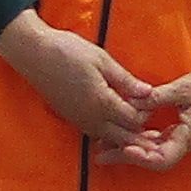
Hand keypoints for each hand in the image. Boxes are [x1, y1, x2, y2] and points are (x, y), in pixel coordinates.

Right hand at [0, 13, 160, 148]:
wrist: (34, 54)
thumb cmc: (68, 51)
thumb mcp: (102, 60)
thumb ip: (126, 81)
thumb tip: (149, 94)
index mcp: (101, 102)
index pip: (133, 120)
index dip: (147, 115)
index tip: (154, 105)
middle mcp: (90, 118)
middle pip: (123, 137)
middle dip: (141, 136)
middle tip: (157, 134)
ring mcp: (79, 121)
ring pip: (109, 139)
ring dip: (126, 138)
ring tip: (143, 135)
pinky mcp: (72, 119)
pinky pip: (96, 134)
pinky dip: (110, 135)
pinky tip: (117, 128)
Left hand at [112, 66, 190, 169]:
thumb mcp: (184, 88)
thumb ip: (156, 97)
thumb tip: (129, 103)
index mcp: (189, 136)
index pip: (162, 158)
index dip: (141, 157)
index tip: (123, 148)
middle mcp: (186, 143)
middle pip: (153, 158)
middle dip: (126, 155)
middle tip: (100, 151)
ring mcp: (184, 137)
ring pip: (155, 150)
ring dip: (132, 147)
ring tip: (106, 142)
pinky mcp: (183, 130)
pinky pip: (160, 140)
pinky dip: (142, 137)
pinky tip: (127, 131)